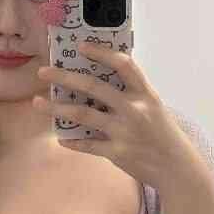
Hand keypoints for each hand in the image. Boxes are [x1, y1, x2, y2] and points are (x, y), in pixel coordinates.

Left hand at [32, 40, 199, 190]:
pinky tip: (61, 137)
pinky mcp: (117, 152)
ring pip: (83, 115)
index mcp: (144, 94)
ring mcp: (124, 131)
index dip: (101, 53)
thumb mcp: (152, 106)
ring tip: (37, 103)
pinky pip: (87, 144)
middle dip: (64, 77)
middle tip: (43, 72)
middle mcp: (134, 109)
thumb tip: (98, 79)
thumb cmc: (161, 133)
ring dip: (56, 108)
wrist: (176, 167)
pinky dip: (72, 141)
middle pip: (94, 87)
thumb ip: (130, 93)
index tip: (81, 46)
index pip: (123, 64)